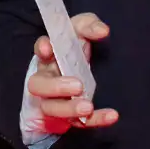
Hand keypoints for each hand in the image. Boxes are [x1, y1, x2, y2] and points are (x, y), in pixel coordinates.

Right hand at [26, 12, 117, 133]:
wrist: (77, 81)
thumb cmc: (75, 52)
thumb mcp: (81, 32)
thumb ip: (89, 25)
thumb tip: (102, 30)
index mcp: (49, 57)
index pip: (40, 51)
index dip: (42, 49)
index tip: (48, 49)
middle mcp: (46, 79)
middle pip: (38, 85)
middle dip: (56, 86)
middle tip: (77, 85)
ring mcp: (53, 101)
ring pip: (52, 108)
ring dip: (69, 108)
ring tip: (87, 107)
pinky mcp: (68, 117)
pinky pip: (78, 123)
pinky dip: (95, 120)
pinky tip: (111, 116)